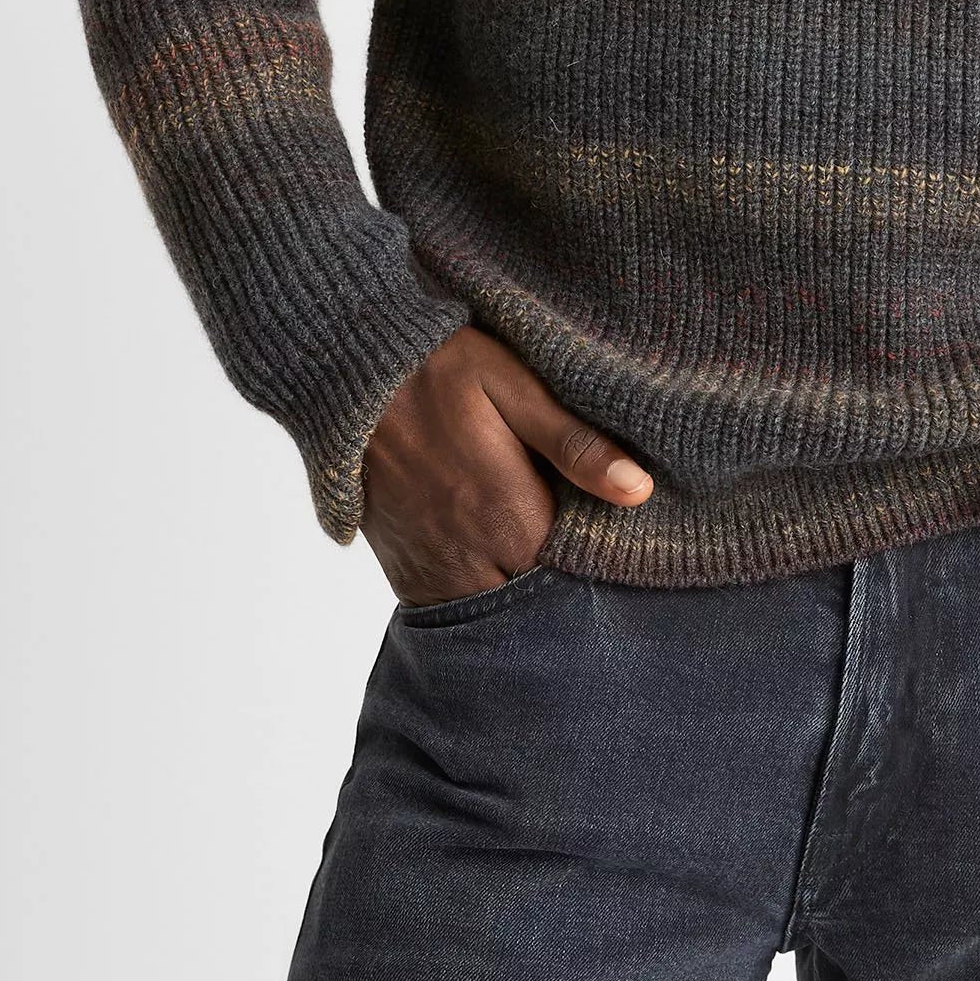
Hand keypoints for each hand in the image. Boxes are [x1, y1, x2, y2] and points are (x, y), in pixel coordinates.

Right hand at [360, 325, 652, 607]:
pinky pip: (452, 608)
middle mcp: (469, 554)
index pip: (579, 572)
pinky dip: (481, 599)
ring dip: (524, 597)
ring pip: (496, 613)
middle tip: (592, 556)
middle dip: (569, 587)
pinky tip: (501, 567)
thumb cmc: (435, 367)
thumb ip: (572, 444)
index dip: (606, 562)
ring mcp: (432, 567)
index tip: (626, 544)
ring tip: (548, 564)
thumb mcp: (511, 385)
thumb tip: (638, 491)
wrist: (341, 373)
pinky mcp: (404, 569)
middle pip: (539, 602)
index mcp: (507, 513)